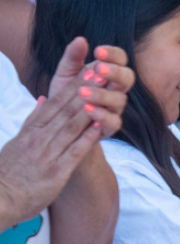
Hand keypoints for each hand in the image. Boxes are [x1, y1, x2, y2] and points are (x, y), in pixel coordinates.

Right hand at [0, 83, 103, 227]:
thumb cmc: (9, 173)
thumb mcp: (17, 141)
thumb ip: (32, 121)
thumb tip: (42, 99)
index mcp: (31, 130)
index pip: (55, 102)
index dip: (72, 85)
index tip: (86, 70)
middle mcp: (40, 138)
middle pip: (66, 109)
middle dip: (85, 89)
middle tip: (102, 72)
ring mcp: (48, 153)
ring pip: (72, 125)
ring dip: (91, 107)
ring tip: (106, 92)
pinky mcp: (56, 171)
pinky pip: (76, 150)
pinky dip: (89, 136)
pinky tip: (102, 125)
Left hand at [49, 37, 134, 137]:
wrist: (58, 121)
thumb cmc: (65, 94)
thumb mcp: (65, 73)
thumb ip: (73, 57)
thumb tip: (80, 39)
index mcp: (109, 73)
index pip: (121, 59)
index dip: (113, 54)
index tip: (98, 51)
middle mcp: (116, 90)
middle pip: (128, 78)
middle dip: (115, 73)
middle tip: (98, 69)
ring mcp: (114, 109)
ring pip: (120, 100)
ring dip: (102, 95)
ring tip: (81, 92)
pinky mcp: (109, 127)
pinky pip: (114, 122)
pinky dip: (102, 116)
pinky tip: (87, 109)